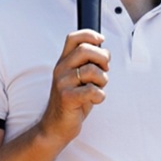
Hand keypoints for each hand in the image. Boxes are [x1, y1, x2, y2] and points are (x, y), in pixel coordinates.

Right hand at [39, 29, 109, 145]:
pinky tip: (95, 100)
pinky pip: (92, 90)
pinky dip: (100, 96)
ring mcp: (62, 83)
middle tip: (105, 70)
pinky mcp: (67, 98)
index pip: (73, 38)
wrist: (56, 126)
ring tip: (97, 88)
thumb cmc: (73, 100)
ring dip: (103, 80)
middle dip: (103, 58)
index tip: (102, 40)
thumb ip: (89, 63)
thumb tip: (105, 51)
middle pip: (86, 50)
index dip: (90, 35)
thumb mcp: (79, 78)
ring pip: (93, 71)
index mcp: (64, 61)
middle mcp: (61, 69)